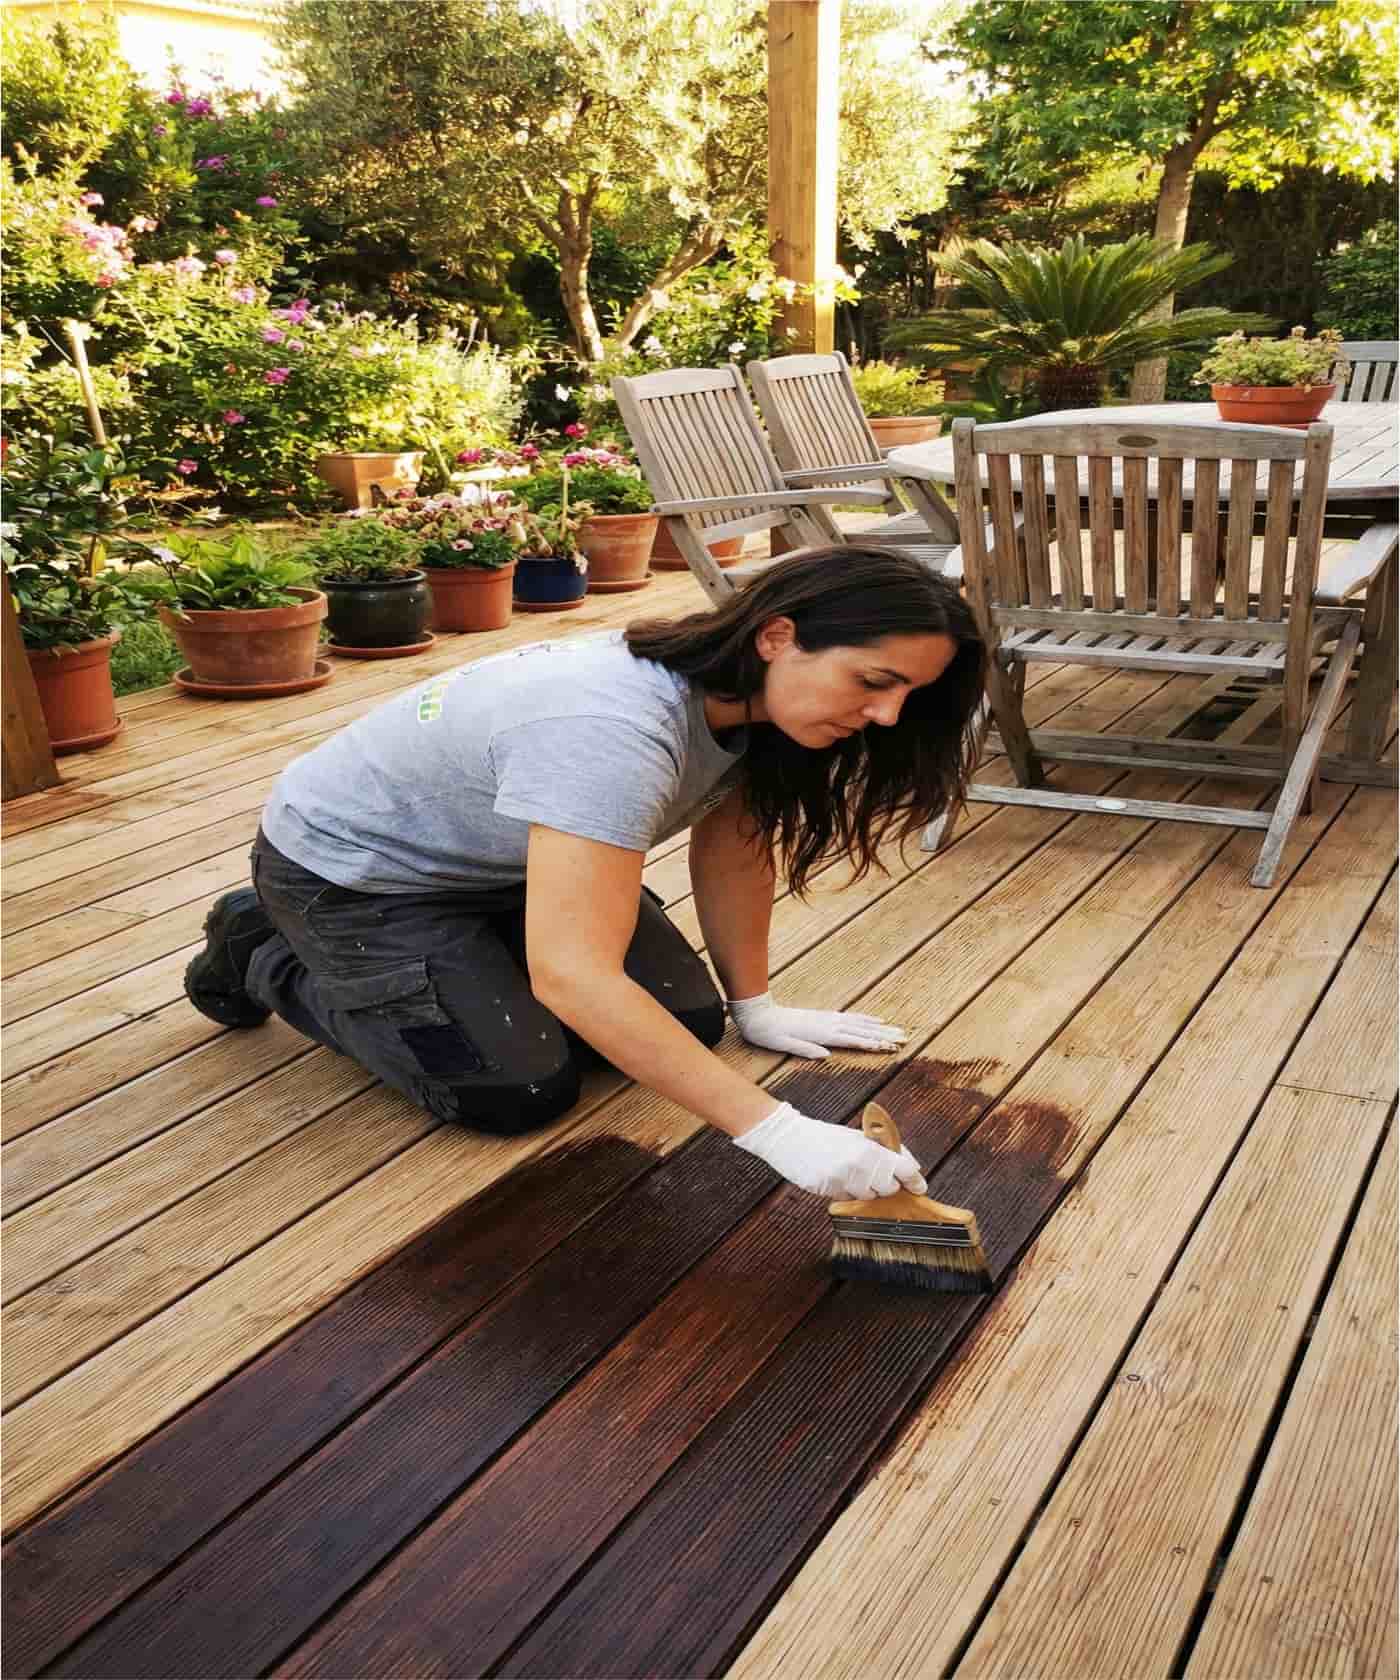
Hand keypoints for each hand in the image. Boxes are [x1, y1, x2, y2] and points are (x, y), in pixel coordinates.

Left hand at [728, 992, 907, 1059]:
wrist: (759, 1014)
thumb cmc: (770, 1033)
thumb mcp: (783, 1045)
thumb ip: (804, 1050)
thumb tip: (826, 1056)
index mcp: (821, 1034)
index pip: (853, 1040)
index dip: (872, 1043)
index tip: (891, 1047)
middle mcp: (828, 1024)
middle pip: (862, 1029)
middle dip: (885, 1034)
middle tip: (905, 1038)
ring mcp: (827, 1018)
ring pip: (860, 1022)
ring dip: (880, 1027)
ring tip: (898, 1030)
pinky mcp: (824, 1016)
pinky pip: (851, 1017)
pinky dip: (866, 1018)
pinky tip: (875, 1020)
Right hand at [733, 1101, 926, 1200]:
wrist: (789, 1138)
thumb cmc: (824, 1136)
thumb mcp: (857, 1136)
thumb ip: (883, 1150)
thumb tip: (910, 1165)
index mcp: (869, 1148)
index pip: (904, 1169)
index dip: (914, 1180)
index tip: (920, 1187)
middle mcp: (859, 1166)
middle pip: (889, 1189)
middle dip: (886, 1184)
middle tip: (875, 1173)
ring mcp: (843, 1180)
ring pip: (869, 1198)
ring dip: (865, 1190)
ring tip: (851, 1173)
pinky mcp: (828, 1191)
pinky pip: (848, 1200)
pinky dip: (847, 1193)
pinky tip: (837, 1178)